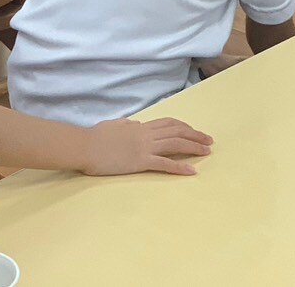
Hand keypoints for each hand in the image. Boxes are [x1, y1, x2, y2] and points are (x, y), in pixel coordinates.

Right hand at [81, 117, 212, 176]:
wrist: (85, 146)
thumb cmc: (95, 137)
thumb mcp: (114, 125)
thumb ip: (127, 125)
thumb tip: (135, 124)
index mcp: (140, 126)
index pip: (168, 123)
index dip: (184, 126)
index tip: (194, 131)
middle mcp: (146, 134)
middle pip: (177, 131)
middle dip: (195, 135)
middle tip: (209, 140)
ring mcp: (144, 147)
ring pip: (175, 144)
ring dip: (194, 147)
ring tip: (207, 152)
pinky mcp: (140, 161)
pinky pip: (165, 163)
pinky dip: (180, 166)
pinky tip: (192, 171)